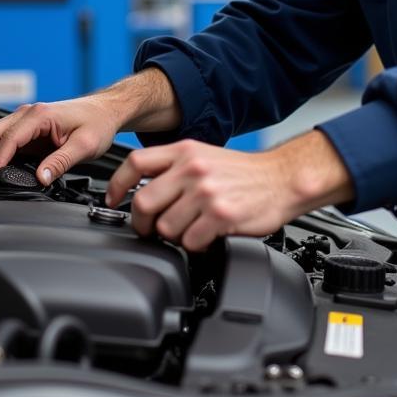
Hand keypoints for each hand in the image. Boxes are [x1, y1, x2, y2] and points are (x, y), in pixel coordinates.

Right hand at [0, 95, 121, 184]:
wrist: (106, 111)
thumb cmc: (98, 122)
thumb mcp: (84, 146)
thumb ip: (60, 163)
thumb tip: (40, 178)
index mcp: (40, 115)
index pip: (6, 138)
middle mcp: (28, 113)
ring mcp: (26, 120)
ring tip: (1, 177)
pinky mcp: (29, 128)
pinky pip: (6, 141)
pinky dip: (2, 154)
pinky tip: (11, 169)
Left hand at [104, 131, 354, 250]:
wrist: (282, 178)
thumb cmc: (244, 173)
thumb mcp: (204, 156)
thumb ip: (174, 168)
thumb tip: (143, 190)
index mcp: (184, 151)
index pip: (135, 163)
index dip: (117, 184)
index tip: (113, 200)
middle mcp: (192, 168)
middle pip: (144, 201)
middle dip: (141, 223)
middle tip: (149, 230)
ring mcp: (206, 192)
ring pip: (165, 227)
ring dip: (173, 237)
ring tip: (187, 231)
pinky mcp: (220, 215)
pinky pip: (190, 242)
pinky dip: (194, 246)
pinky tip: (205, 237)